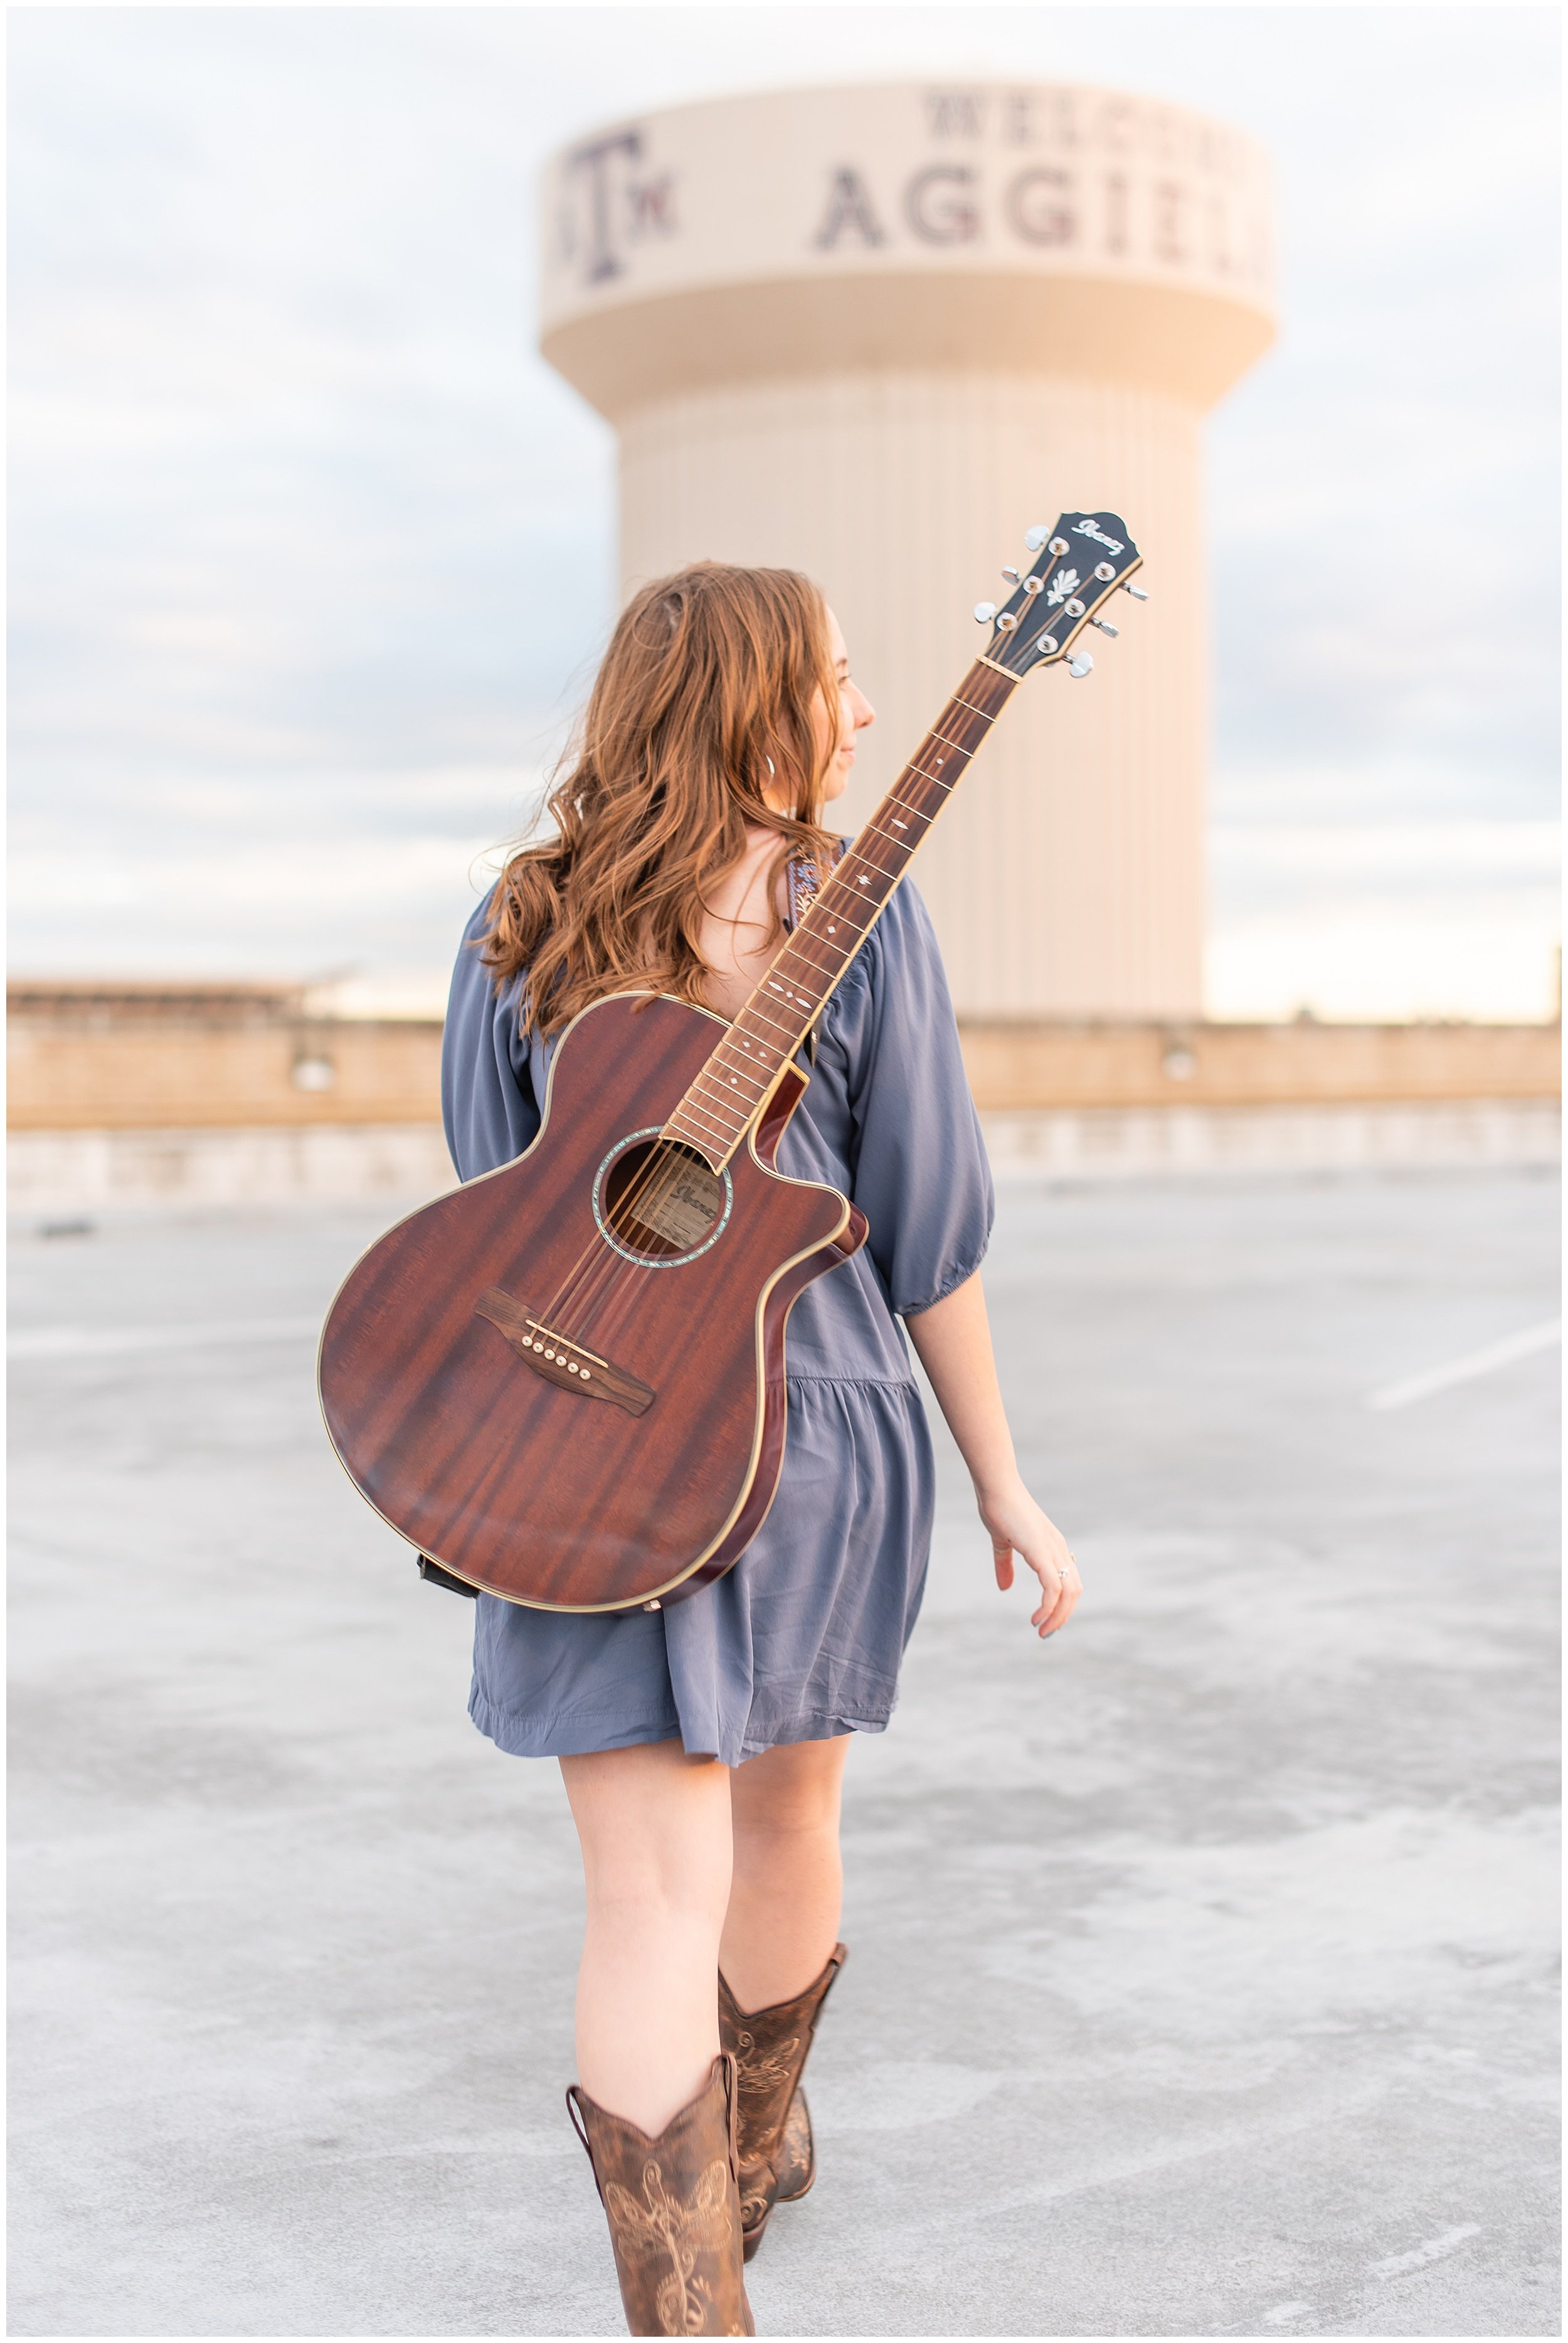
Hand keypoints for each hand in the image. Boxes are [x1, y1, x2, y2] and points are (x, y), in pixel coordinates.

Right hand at [978, 1477, 1080, 1639]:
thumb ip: (1004, 1565)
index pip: (1070, 1581)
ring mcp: (1052, 1549)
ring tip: (1042, 1630)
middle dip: (1063, 1616)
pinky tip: (1036, 1617)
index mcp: (1052, 1546)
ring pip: (1069, 1592)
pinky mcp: (1041, 1551)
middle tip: (1046, 1633)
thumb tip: (1005, 1588)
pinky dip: (1048, 1606)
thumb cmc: (998, 1507)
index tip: (1047, 1621)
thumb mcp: (1002, 1542)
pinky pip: (1053, 1586)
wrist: (996, 1486)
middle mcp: (1058, 1548)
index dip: (1062, 1604)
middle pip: (1075, 1591)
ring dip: (1057, 1616)